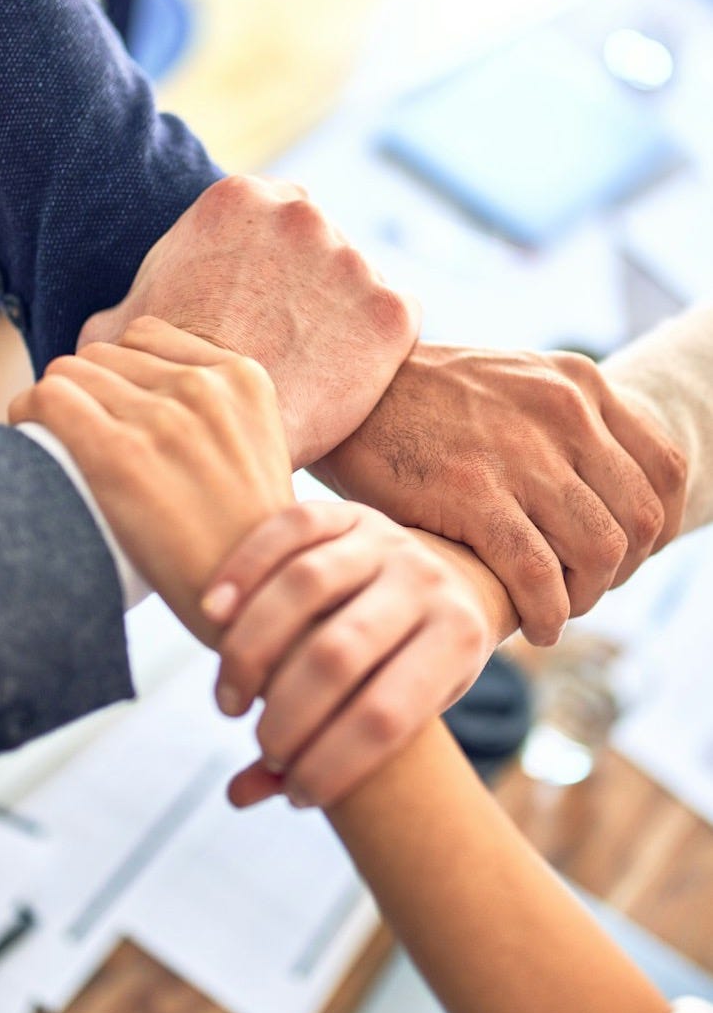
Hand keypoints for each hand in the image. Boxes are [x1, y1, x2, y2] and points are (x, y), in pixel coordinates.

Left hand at [8, 317, 294, 644]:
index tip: (116, 417)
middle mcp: (205, 388)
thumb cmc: (245, 547)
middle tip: (85, 444)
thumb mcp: (257, 454)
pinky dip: (27, 417)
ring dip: (55, 408)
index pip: (147, 337)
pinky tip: (32, 445)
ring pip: (68, 372)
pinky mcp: (119, 455)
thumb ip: (213, 416)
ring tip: (60, 450)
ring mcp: (163, 419)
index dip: (122, 376)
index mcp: (244, 380)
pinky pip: (46, 400)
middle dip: (88, 395)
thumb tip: (143, 402)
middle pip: (103, 355)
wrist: (252, 606)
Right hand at [77, 175, 420, 468]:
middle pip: (320, 244)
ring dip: (344, 317)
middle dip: (309, 285)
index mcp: (235, 199)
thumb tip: (107, 326)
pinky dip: (380, 351)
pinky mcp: (392, 311)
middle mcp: (301, 214)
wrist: (214, 439)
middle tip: (287, 341)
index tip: (260, 307)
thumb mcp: (117, 333)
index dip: (267, 267)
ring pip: (359, 284)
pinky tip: (346, 382)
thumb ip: (127, 307)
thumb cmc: (159, 386)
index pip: (270, 218)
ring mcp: (352, 260)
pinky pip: (397, 324)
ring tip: (312, 370)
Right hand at [199, 501, 493, 809]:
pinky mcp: (347, 511)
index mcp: (458, 639)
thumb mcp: (403, 712)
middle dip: (288, 715)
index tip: (299, 794)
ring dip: (251, 651)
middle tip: (261, 743)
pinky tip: (210, 616)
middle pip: (339, 653)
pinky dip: (243, 571)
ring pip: (305, 587)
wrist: (448, 581)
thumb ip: (329, 752)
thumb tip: (240, 795)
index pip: (387, 716)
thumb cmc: (414, 667)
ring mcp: (387, 538)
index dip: (334, 765)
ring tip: (230, 702)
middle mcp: (428, 582)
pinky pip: (288, 530)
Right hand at [311, 343, 686, 645]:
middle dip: (620, 571)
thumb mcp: (512, 386)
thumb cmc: (422, 401)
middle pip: (639, 518)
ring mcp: (521, 453)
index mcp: (580, 385)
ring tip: (556, 610)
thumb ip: (561, 426)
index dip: (658, 528)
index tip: (625, 557)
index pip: (665, 469)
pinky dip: (547, 613)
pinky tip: (533, 627)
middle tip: (582, 589)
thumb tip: (599, 492)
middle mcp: (564, 413)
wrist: (347, 390)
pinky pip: (538, 574)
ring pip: (598, 551)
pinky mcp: (472, 493)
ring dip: (585, 598)